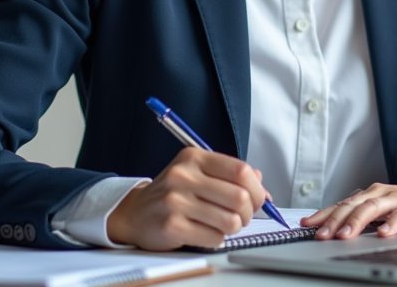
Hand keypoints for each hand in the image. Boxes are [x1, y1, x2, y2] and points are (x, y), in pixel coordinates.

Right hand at [106, 147, 268, 249]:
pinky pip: (214, 237)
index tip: (257, 199)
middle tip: (242, 216)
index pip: (241, 171)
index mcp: (194, 157)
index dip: (257, 189)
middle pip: (239, 197)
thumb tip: (263, 188)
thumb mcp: (198, 173)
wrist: (134, 213)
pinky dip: (217, 238)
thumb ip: (229, 175)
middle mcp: (184, 175)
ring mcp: (176, 201)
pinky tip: (206, 232)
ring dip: (233, 228)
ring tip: (224, 225)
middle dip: (248, 212)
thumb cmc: (173, 193)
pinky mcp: (172, 225)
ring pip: (230, 220)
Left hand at [300, 181, 396, 240]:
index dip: (323, 214)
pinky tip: (384, 233)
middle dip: (335, 220)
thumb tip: (329, 228)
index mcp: (367, 195)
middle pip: (353, 205)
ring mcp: (395, 199)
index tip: (306, 224)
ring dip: (357, 221)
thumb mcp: (376, 208)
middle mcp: (378, 194)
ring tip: (345, 235)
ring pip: (373, 208)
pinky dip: (392, 224)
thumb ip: (357, 216)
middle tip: (322, 235)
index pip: (341, 204)